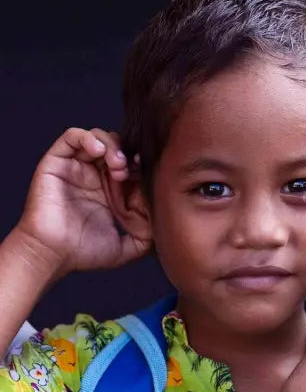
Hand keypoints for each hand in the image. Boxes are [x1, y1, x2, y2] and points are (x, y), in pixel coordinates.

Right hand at [15, 127, 150, 276]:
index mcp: (110, 191)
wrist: (53, 255)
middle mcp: (93, 176)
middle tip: (131, 171)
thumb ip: (149, 237)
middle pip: (118, 147)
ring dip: (112, 146)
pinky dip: (88, 137)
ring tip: (117, 165)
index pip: (132, 166)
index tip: (149, 175)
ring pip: (98, 137)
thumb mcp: (128, 247)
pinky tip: (99, 152)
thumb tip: (165, 223)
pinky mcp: (57, 162)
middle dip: (129, 154)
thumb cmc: (84, 253)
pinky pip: (72, 136)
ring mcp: (75, 168)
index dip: (141, 166)